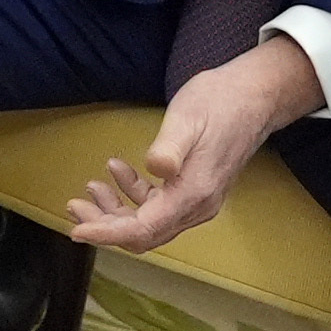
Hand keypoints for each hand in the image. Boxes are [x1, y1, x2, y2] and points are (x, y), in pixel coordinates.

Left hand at [68, 37, 324, 251]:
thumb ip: (169, 147)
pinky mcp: (195, 191)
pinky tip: (119, 172)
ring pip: (149, 223)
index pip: (143, 228)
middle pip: (143, 234)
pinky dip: (134, 196)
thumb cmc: (220, 102)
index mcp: (192, 193)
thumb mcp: (188, 118)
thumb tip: (156, 170)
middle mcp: (197, 207)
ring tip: (91, 189)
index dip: (107, 232)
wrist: (256, 96)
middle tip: (74, 206)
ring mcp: (198, 202)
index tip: (76, 230)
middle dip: (105, 224)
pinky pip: (159, 208)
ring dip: (116, 211)